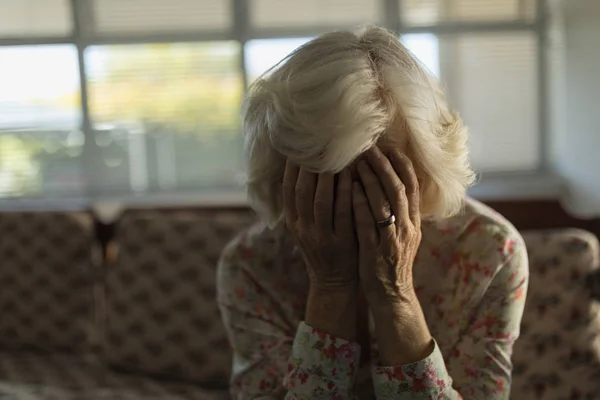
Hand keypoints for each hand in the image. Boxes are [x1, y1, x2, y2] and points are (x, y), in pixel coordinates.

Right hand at [283, 161, 357, 290]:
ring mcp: (322, 236)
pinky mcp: (341, 242)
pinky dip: (347, 193)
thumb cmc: (323, 247)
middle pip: (303, 192)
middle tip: (318, 146)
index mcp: (294, 223)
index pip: (288, 191)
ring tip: (336, 156)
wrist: (334, 282)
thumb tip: (305, 170)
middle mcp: (304, 229)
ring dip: (329, 177)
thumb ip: (305, 204)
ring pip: (322, 201)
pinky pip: (344, 213)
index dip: (292, 169)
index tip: (298, 149)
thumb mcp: (307, 228)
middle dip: (310, 167)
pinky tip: (353, 177)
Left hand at [352, 148, 431, 364]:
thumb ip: (400, 211)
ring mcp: (392, 241)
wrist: (392, 296)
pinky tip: (351, 190)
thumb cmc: (392, 261)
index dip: (403, 165)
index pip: (413, 188)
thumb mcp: (403, 235)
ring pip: (386, 205)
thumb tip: (393, 183)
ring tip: (358, 163)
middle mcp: (406, 229)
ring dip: (372, 182)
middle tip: (370, 149)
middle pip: (400, 191)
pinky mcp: (376, 253)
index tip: (390, 147)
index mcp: (414, 223)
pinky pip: (369, 225)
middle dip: (385, 168)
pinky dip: (361, 205)